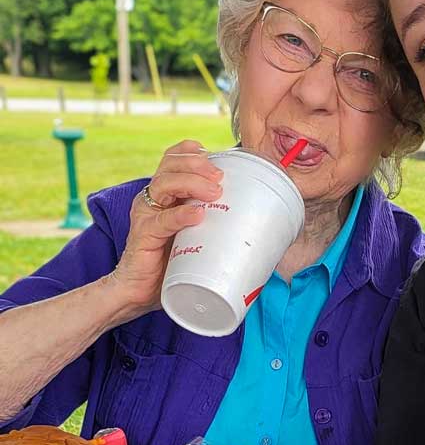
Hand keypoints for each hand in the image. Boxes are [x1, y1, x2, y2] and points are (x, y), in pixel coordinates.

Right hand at [106, 140, 222, 321]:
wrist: (140, 292)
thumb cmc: (173, 261)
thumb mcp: (197, 233)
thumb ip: (217, 220)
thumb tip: (263, 222)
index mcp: (166, 192)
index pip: (174, 157)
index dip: (194, 152)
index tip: (219, 160)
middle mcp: (153, 198)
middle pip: (170, 164)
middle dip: (198, 164)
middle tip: (220, 178)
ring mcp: (146, 214)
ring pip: (165, 183)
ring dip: (193, 183)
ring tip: (215, 193)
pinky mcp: (143, 235)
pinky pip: (162, 220)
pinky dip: (181, 214)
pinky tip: (197, 215)